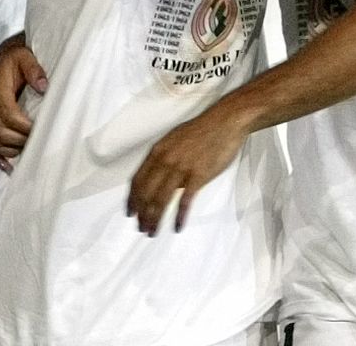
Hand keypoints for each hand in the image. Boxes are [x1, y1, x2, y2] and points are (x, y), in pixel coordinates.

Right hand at [0, 42, 46, 172]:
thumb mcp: (25, 57)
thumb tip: (44, 86)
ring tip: (32, 151)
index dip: (25, 126)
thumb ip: (34, 70)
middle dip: (22, 140)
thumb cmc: (15, 59)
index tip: (42, 130)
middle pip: (2, 132)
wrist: (1, 58)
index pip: (10, 115)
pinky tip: (11, 167)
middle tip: (42, 143)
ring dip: (13, 149)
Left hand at [127, 104, 248, 235]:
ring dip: (155, 219)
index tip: (130, 213)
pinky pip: (185, 201)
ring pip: (161, 199)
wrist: (225, 122)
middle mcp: (165, 160)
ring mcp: (181, 168)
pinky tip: (177, 227)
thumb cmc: (201, 130)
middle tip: (141, 228)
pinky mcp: (198, 175)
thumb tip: (161, 179)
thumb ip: (164, 158)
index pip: (137, 180)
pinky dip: (179, 216)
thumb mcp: (175, 139)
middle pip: (146, 193)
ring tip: (153, 232)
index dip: (132, 199)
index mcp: (158, 151)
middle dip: (141, 214)